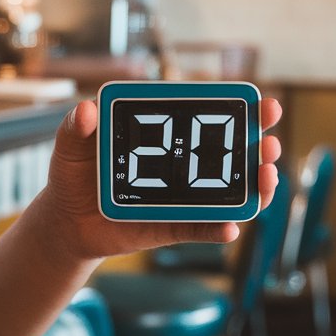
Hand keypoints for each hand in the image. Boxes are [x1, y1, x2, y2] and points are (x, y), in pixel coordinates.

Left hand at [37, 96, 282, 261]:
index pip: (208, 120)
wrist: (66, 222)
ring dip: (254, 188)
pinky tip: (230, 227)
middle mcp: (183, 166)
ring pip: (228, 193)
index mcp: (166, 138)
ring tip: (265, 181)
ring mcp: (182, 198)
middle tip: (269, 144)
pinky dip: (217, 230)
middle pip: (231, 155)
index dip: (240, 112)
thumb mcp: (69, 147)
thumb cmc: (74, 176)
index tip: (262, 104)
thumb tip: (86, 110)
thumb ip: (76, 128)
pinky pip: (200, 230)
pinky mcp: (174, 227)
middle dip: (260, 147)